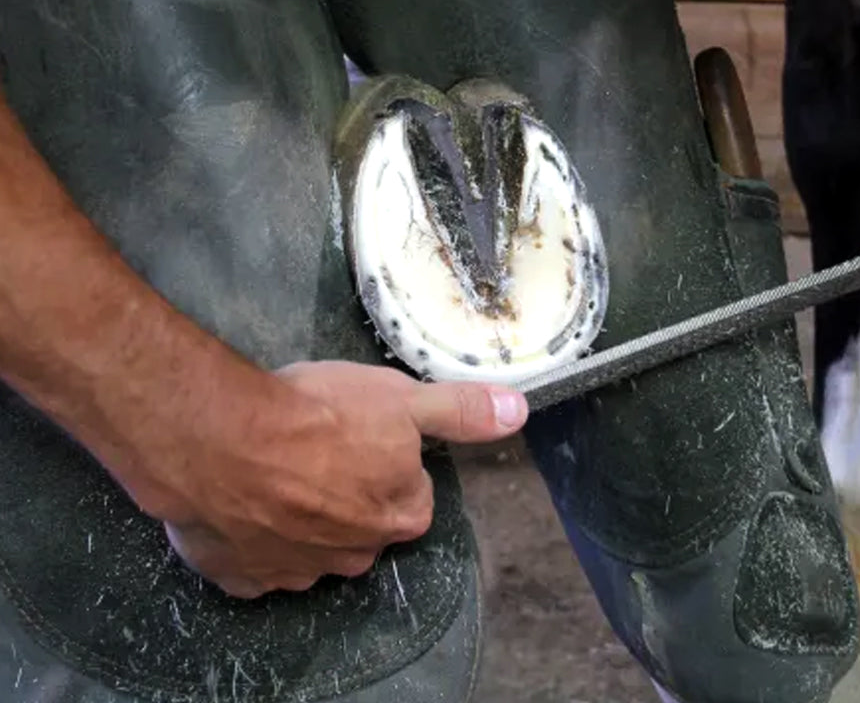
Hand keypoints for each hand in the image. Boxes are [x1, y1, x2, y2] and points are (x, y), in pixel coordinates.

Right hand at [157, 360, 527, 598]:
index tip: (360, 433)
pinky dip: (252, 535)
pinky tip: (240, 498)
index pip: (410, 492)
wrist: (224, 442)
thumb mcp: (403, 399)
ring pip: (310, 542)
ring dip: (299, 513)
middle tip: (317, 445)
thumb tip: (519, 412)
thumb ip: (461, 411)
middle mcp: (356, 556)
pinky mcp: (241, 578)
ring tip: (273, 464)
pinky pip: (257, 559)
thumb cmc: (322, 414)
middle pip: (364, 521)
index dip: (388, 458)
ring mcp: (296, 573)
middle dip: (348, 490)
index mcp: (401, 515)